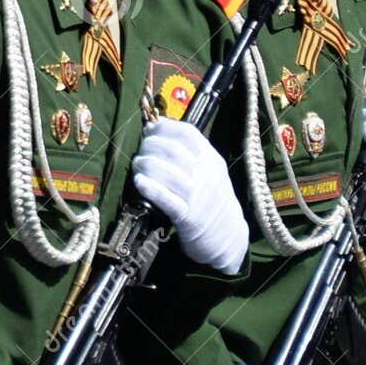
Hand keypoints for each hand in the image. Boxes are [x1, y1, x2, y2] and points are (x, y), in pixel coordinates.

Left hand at [131, 118, 248, 272]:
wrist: (228, 236)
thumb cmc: (212, 200)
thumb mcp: (209, 171)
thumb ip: (189, 152)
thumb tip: (156, 128)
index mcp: (212, 160)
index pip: (188, 134)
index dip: (164, 128)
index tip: (150, 129)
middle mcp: (207, 175)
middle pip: (174, 151)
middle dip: (151, 145)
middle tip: (141, 149)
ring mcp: (198, 197)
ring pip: (169, 173)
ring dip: (146, 164)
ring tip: (137, 164)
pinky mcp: (188, 218)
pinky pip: (166, 199)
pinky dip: (150, 188)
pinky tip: (138, 181)